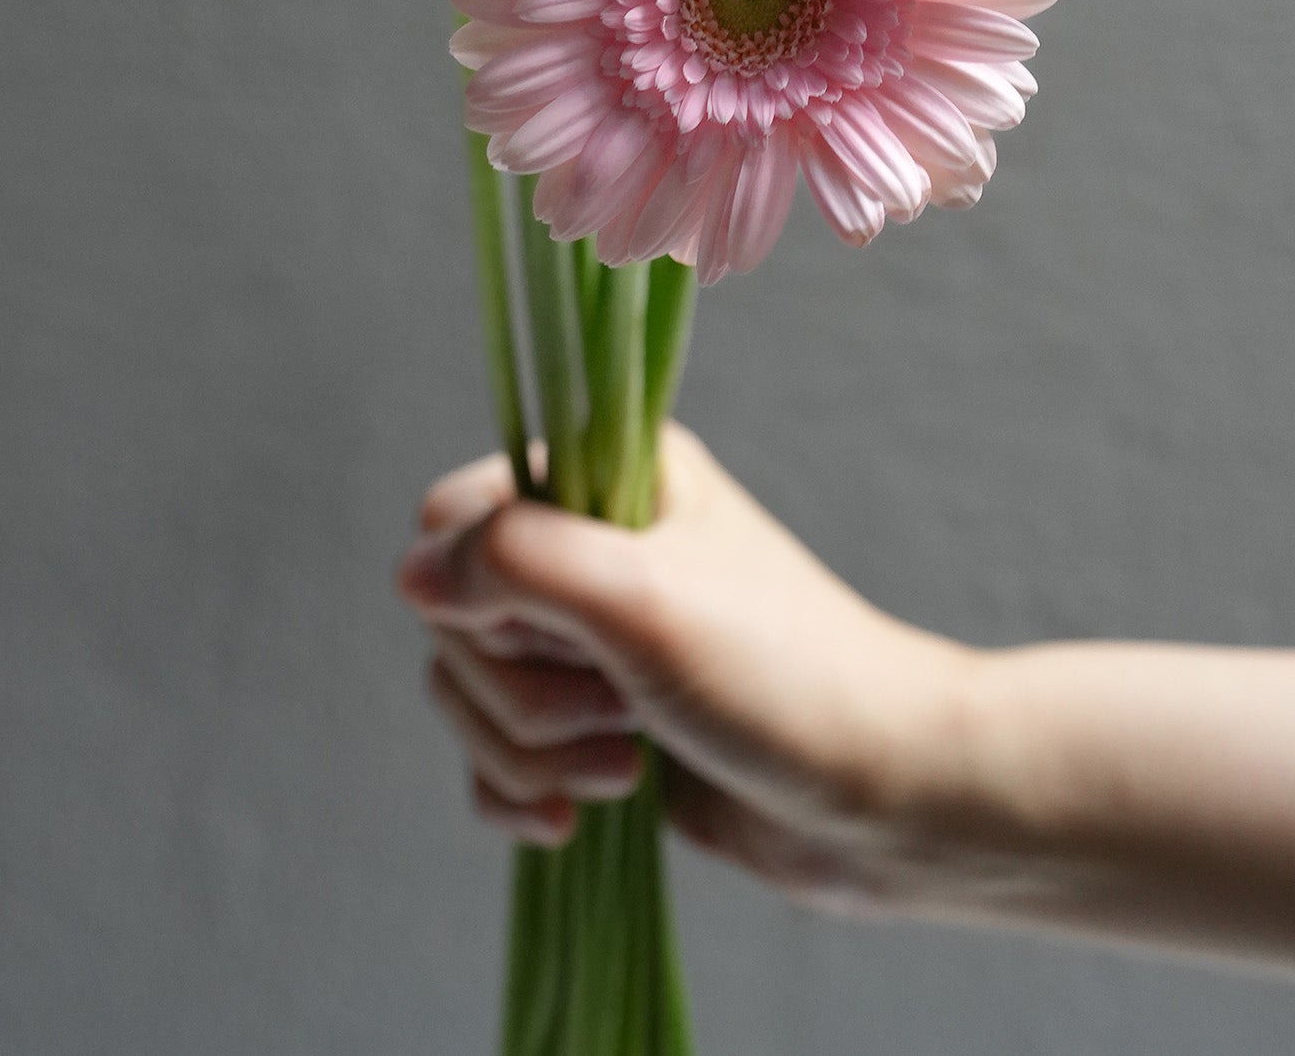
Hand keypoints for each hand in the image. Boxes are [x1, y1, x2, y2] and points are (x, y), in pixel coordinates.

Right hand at [396, 423, 982, 911]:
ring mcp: (592, 643)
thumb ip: (516, 560)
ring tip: (624, 765)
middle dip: (518, 690)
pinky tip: (578, 817)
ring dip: (530, 750)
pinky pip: (493, 761)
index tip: (562, 629)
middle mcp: (594, 548)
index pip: (457, 516)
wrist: (882, 799)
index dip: (481, 591)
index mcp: (613, 476)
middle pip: (454, 618)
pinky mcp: (594, 728)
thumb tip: (413, 572)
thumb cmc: (784, 679)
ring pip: (469, 695)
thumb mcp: (646, 597)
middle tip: (618, 706)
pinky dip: (519, 795)